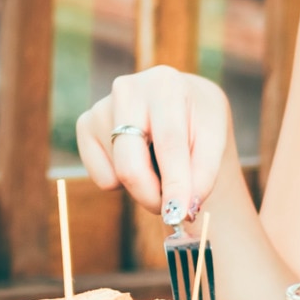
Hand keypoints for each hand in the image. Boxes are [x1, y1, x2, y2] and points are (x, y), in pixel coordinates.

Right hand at [75, 66, 232, 225]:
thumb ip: (203, 174)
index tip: (179, 214)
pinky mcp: (85, 124)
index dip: (176, 184)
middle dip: (152, 197)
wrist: (179, 102)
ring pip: (117, 174)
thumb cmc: (198, 122)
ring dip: (143, 187)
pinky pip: (101, 177)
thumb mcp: (215, 140)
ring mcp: (101, 106)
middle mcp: (127, 90)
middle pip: (131, 166)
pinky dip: (121, 180)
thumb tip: (183, 208)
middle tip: (171, 210)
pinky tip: (137, 157)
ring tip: (160, 165)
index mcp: (165, 86)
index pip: (169, 144)